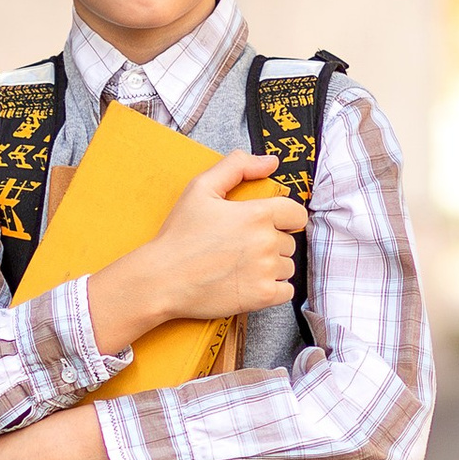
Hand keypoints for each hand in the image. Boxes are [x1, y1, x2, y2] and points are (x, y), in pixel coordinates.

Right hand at [88, 153, 305, 357]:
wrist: (162, 279)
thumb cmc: (179, 234)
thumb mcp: (201, 188)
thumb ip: (237, 167)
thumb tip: (272, 162)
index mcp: (257, 214)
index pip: (296, 214)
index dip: (284, 219)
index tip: (265, 226)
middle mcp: (266, 242)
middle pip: (288, 242)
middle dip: (270, 244)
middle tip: (240, 248)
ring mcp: (265, 271)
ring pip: (287, 267)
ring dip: (271, 267)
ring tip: (241, 267)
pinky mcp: (262, 297)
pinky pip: (286, 291)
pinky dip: (273, 289)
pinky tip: (249, 284)